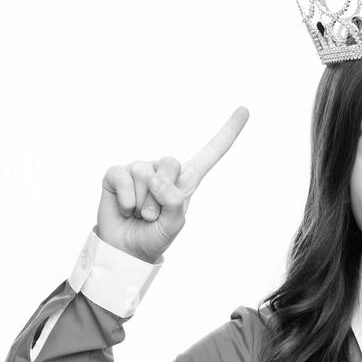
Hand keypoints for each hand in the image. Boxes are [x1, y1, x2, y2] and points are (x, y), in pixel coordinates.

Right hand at [97, 106, 250, 263]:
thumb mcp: (174, 225)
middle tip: (154, 214)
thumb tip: (155, 178)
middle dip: (162, 193)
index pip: (210, 154)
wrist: (126, 250)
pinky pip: (122, 175)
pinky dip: (125, 198)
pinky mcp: (117, 174)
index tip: (245, 110)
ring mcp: (139, 170)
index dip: (227, 133)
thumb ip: (174, 202)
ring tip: (139, 214)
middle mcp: (163, 171)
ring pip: (144, 173)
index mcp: (186, 181)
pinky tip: (125, 208)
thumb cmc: (154, 236)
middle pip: (171, 162)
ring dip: (143, 202)